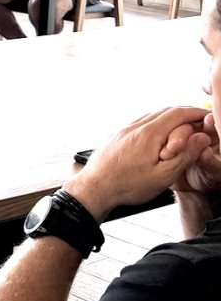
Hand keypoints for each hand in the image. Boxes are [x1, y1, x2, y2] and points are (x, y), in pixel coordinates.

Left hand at [67, 106, 211, 217]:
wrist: (93, 188)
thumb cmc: (127, 185)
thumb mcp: (164, 175)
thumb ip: (185, 155)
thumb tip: (201, 138)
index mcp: (149, 133)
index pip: (177, 114)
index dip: (195, 112)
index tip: (206, 115)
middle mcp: (135, 127)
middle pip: (164, 111)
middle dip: (183, 114)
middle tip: (198, 120)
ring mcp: (124, 130)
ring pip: (151, 116)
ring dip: (168, 117)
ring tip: (182, 126)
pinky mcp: (117, 136)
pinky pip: (140, 123)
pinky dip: (155, 123)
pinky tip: (158, 134)